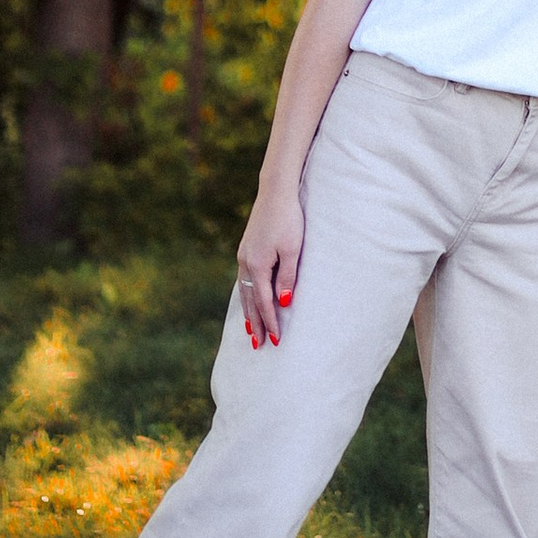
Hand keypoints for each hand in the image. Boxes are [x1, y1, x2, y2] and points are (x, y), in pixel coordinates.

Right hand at [234, 183, 306, 343]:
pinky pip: (244, 280)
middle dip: (255, 324)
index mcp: (257, 265)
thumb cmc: (289, 219)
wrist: (276, 191)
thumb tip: (283, 303)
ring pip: (245, 291)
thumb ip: (287, 277)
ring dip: (248, 312)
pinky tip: (249, 300)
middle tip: (258, 346)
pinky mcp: (247, 249)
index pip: (264, 302)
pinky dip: (246, 296)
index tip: (275, 340)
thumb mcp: (293, 249)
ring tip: (250, 331)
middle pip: (250, 301)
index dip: (270, 322)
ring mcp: (244, 256)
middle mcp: (246, 263)